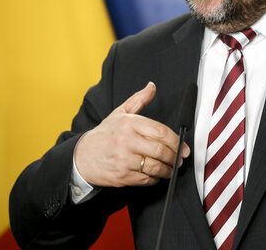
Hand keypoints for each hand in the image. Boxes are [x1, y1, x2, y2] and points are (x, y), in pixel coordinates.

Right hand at [74, 82, 189, 186]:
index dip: (175, 140)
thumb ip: (138, 99)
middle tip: (180, 158)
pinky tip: (156, 175)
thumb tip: (152, 86)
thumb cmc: (105, 134)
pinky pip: (146, 180)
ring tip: (170, 168)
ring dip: (167, 169)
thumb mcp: (120, 113)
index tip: (182, 146)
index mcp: (129, 123)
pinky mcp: (122, 176)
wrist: (82, 156)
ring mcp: (124, 160)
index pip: (160, 131)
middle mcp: (127, 141)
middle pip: (160, 150)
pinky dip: (154, 179)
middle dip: (174, 156)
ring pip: (155, 167)